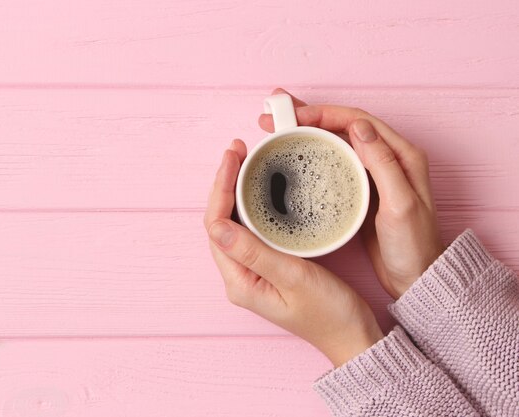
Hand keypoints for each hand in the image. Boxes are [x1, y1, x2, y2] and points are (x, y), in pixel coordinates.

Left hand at [204, 139, 382, 366]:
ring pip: (235, 223)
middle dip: (224, 184)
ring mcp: (254, 272)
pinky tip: (260, 188)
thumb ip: (254, 252)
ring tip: (244, 161)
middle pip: (221, 221)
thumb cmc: (330, 313)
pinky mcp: (269, 267)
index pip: (216, 225)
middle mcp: (240, 276)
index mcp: (240, 281)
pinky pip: (252, 229)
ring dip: (236, 192)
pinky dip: (252, 205)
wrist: (354, 337)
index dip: (220, 188)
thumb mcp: (294, 278)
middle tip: (238, 150)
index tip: (232, 158)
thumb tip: (215, 225)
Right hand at [259, 89, 445, 298]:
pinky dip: (313, 154)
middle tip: (276, 114)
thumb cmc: (414, 246)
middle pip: (343, 126)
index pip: (357, 120)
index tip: (295, 115)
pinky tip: (295, 156)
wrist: (416, 277)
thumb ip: (383, 164)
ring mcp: (372, 173)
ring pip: (336, 142)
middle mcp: (387, 158)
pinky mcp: (360, 190)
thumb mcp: (400, 205)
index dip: (324, 113)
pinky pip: (333, 163)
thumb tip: (358, 126)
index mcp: (402, 155)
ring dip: (308, 132)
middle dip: (309, 117)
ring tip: (278, 128)